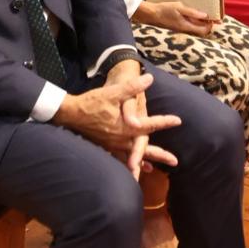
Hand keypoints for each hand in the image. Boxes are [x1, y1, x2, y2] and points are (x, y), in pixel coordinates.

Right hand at [53, 69, 179, 178]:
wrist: (70, 114)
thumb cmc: (92, 102)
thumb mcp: (113, 92)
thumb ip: (132, 87)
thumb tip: (149, 78)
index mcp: (126, 126)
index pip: (149, 124)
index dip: (164, 122)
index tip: (178, 121)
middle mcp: (121, 139)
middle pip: (144, 148)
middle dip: (160, 154)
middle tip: (175, 161)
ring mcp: (113, 145)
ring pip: (132, 157)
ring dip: (145, 163)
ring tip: (155, 169)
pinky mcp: (105, 147)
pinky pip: (119, 159)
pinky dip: (128, 164)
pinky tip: (133, 169)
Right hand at [134, 0, 215, 36]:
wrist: (151, 14)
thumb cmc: (165, 9)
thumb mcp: (179, 7)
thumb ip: (193, 12)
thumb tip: (205, 15)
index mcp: (186, 26)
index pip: (204, 30)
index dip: (211, 25)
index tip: (214, 18)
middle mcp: (185, 30)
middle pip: (201, 31)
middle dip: (208, 25)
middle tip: (212, 17)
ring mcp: (181, 30)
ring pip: (196, 30)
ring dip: (202, 24)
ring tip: (205, 15)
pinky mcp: (178, 27)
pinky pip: (190, 27)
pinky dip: (195, 23)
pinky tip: (195, 16)